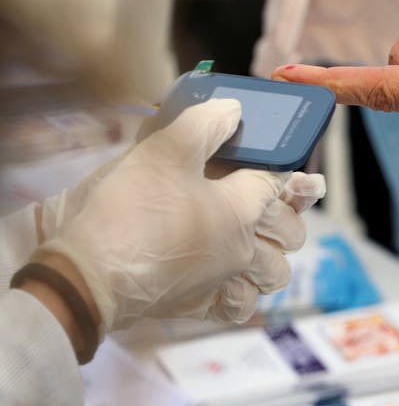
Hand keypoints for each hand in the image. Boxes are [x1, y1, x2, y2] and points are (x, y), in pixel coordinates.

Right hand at [34, 99, 313, 330]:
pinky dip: (241, 293)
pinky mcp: (200, 305)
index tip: (265, 159)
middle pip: (292, 232)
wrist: (90, 273)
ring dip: (270, 256)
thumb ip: (205, 122)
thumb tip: (233, 110)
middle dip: (285, 215)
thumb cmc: (130, 208)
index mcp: (244, 208)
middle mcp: (244, 248)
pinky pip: (240, 305)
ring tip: (251, 242)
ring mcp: (226, 281)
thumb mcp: (165, 148)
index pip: (278, 182)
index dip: (276, 165)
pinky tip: (225, 277)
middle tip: (262, 202)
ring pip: (274, 273)